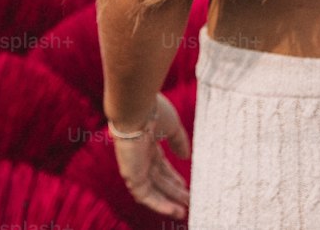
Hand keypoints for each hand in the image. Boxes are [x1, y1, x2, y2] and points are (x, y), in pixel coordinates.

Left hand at [110, 91, 190, 218]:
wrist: (134, 107)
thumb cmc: (153, 111)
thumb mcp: (172, 126)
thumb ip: (179, 141)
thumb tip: (186, 157)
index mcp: (147, 143)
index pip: (160, 165)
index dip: (173, 176)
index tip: (185, 185)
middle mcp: (139, 156)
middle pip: (158, 179)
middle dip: (173, 191)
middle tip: (188, 201)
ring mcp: (134, 166)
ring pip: (152, 190)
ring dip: (167, 202)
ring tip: (183, 212)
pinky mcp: (131, 175)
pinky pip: (145, 195)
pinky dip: (159, 204)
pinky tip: (173, 210)